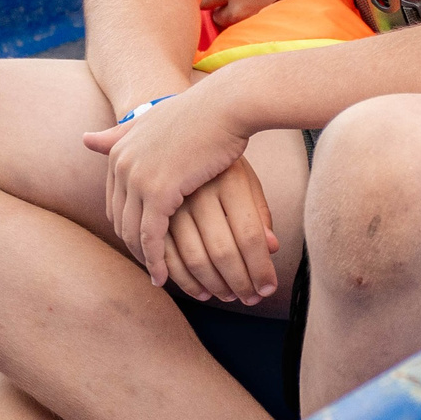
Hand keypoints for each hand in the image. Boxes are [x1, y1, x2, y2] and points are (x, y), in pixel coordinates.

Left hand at [83, 89, 255, 288]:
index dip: (128, 225)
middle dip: (134, 246)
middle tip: (150, 266)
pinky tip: (163, 276)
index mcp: (118, 150)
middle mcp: (121, 165)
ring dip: (144, 259)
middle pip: (120, 220)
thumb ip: (118, 134)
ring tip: (158, 277)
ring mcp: (138, 178)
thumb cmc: (199, 113)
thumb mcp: (152, 121)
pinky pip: (152, 236)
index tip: (143, 244)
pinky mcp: (159, 192)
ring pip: (133, 233)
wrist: (225, 105)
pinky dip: (155, 260)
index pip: (115, 202)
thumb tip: (84, 139)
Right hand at [157, 160, 280, 303]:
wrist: (186, 120)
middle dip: (237, 283)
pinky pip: (158, 248)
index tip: (267, 290)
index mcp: (231, 180)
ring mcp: (172, 196)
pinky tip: (188, 284)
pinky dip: (171, 271)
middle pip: (222, 252)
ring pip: (190, 257)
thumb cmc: (222, 154)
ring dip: (207, 285)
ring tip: (220, 296)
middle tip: (248, 299)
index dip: (260, 269)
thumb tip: (272, 249)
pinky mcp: (148, 201)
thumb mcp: (246, 178)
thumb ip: (259, 212)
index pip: (251, 236)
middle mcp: (200, 189)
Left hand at [201, 0, 326, 27]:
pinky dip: (250, 27)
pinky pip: (250, 34)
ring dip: (234, 19)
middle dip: (219, 9)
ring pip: (233, 28)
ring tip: (248, 6)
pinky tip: (262, 15)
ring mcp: (257, 24)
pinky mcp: (270, 34)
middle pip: (215, 18)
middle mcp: (243, 8)